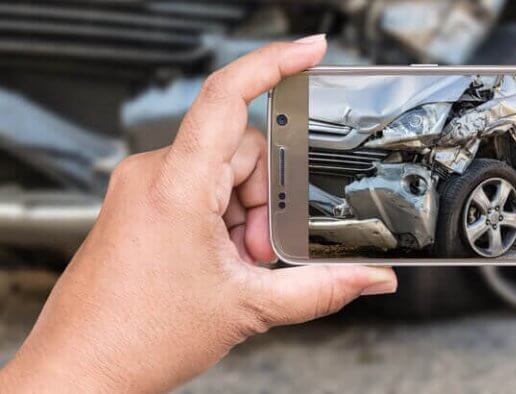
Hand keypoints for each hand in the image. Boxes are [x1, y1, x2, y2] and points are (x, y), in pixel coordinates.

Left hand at [0, 35, 396, 391]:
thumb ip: (323, 288)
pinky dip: (225, 220)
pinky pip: (201, 189)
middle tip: (261, 253)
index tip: (311, 50)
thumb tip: (370, 277)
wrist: (83, 370)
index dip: (274, 63)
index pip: (228, 96)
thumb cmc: (137, 338)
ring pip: (225, 173)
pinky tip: (222, 262)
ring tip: (237, 266)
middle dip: (268, 201)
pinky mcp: (142, 203)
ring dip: (248, 216)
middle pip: (243, 152)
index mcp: (176, 185)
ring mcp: (144, 188)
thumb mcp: (248, 308)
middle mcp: (153, 174)